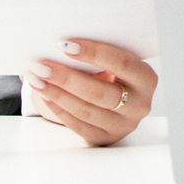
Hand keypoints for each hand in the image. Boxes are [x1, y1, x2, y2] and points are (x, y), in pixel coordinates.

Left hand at [28, 39, 155, 145]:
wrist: (119, 101)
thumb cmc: (115, 74)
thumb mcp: (118, 63)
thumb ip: (101, 57)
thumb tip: (64, 46)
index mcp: (146, 79)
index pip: (122, 64)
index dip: (94, 53)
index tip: (66, 45)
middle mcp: (139, 105)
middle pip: (101, 92)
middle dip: (67, 78)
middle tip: (42, 66)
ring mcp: (122, 125)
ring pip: (86, 110)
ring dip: (57, 93)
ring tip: (37, 79)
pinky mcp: (104, 138)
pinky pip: (77, 124)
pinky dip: (58, 108)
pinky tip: (45, 95)